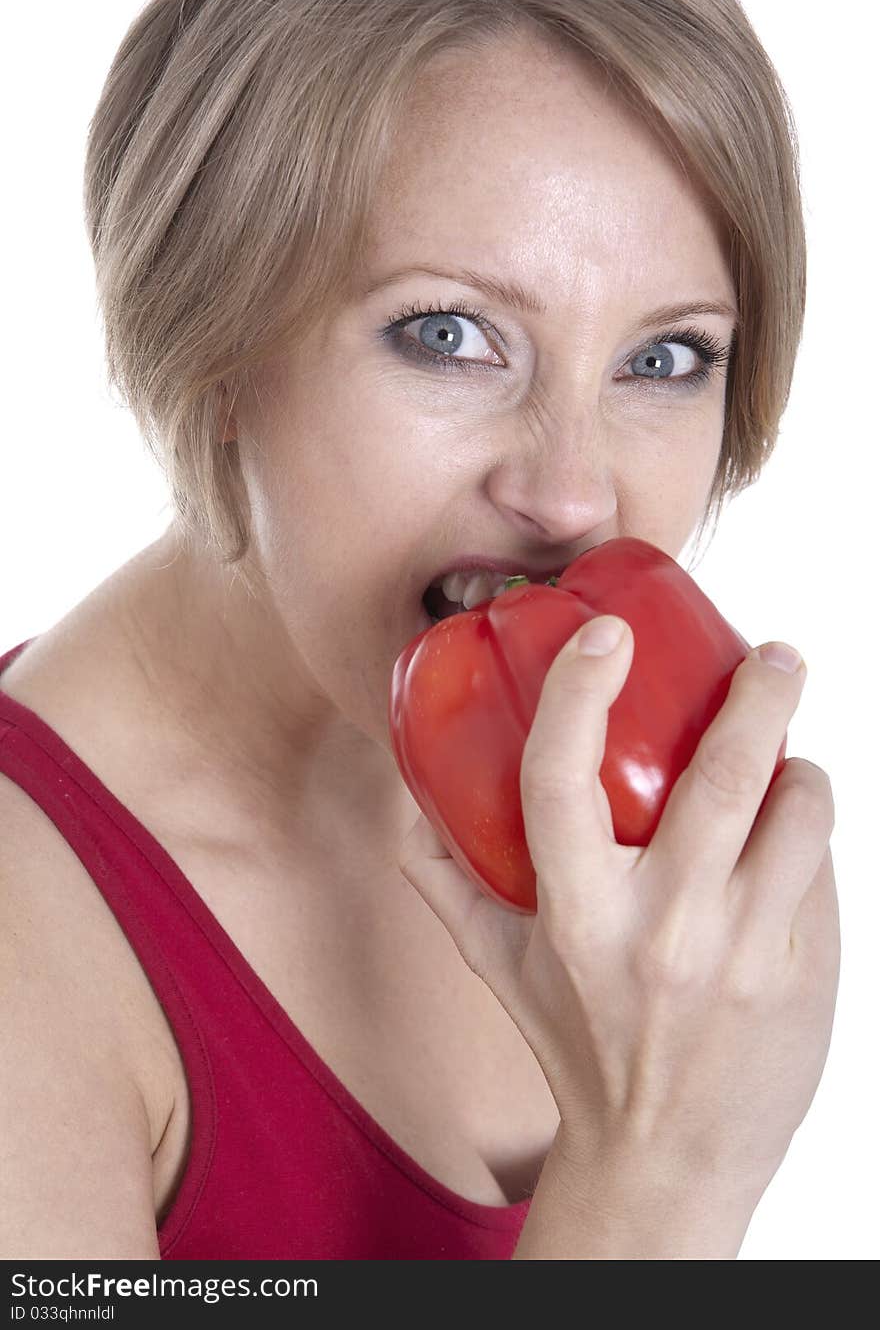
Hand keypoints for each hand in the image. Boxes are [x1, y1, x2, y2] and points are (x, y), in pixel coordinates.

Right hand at [397, 617, 839, 1204]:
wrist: (664, 1161)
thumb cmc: (577, 1048)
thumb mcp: (498, 969)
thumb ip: (445, 883)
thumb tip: (409, 803)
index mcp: (574, 917)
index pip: (560, 776)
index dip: (579, 687)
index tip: (608, 631)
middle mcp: (661, 931)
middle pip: (722, 774)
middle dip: (758, 694)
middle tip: (773, 655)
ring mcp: (742, 955)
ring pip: (795, 810)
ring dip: (799, 764)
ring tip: (788, 755)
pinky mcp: (805, 977)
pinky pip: (823, 868)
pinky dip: (812, 830)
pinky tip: (793, 833)